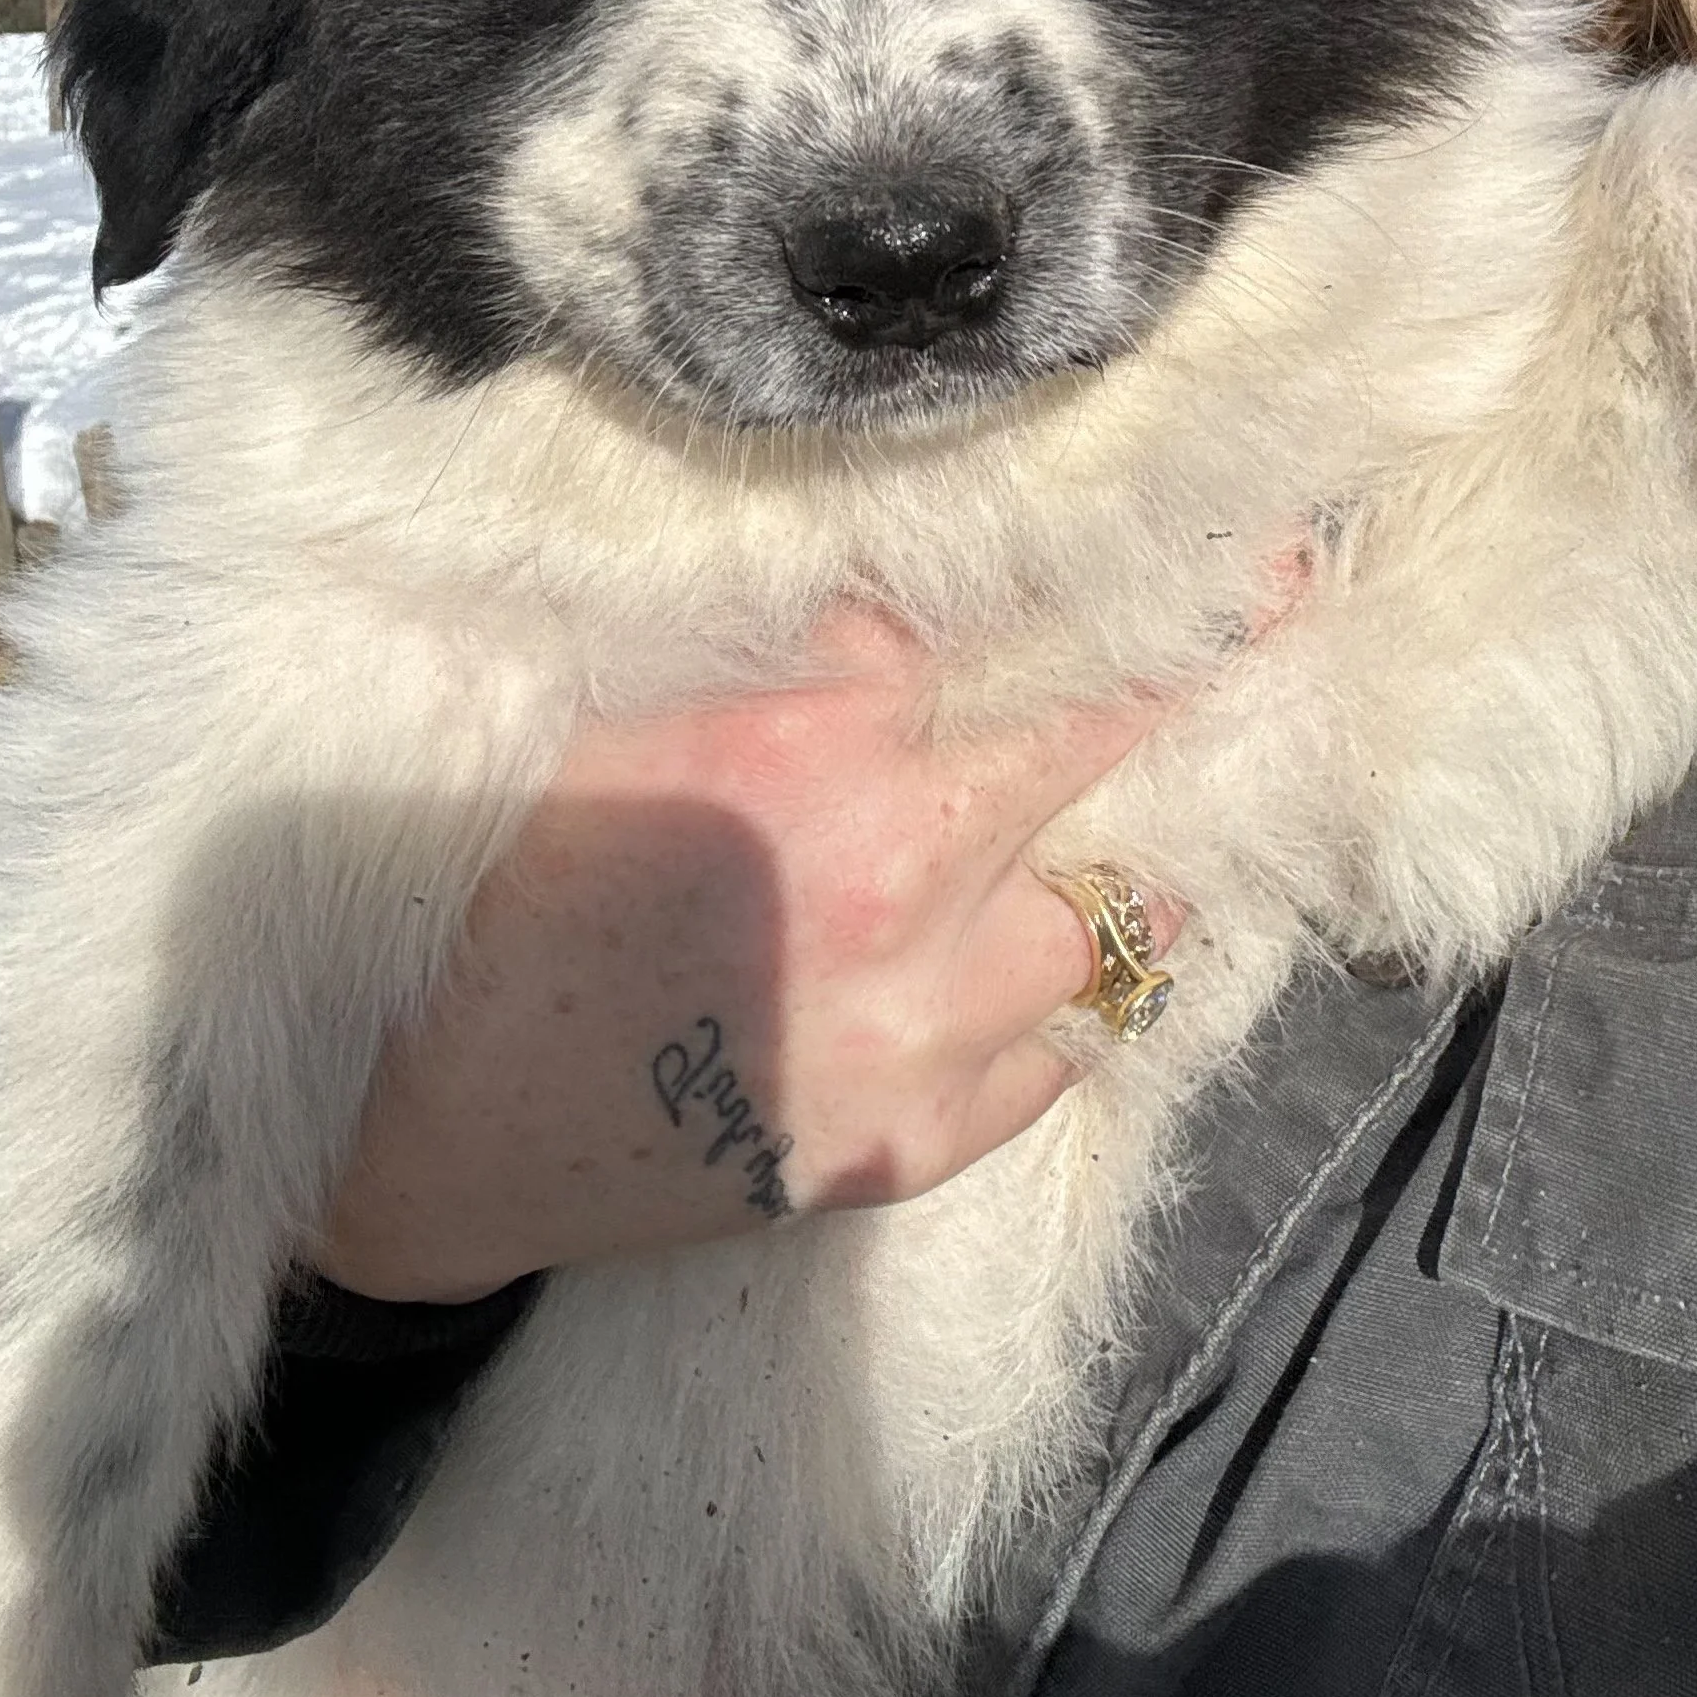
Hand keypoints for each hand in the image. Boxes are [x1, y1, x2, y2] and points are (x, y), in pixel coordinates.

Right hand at [314, 611, 1184, 1300]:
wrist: (426, 1136)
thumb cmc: (496, 900)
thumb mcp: (613, 726)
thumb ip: (773, 661)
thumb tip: (904, 602)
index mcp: (813, 754)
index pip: (1015, 635)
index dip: (1125, 584)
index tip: (1229, 545)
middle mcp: (897, 884)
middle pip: (1096, 752)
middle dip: (1182, 680)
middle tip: (1270, 612)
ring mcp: (918, 1034)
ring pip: (1107, 925)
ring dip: (1123, 870)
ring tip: (1140, 836)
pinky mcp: (908, 1150)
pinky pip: (1053, 1062)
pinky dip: (1062, 1006)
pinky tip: (1051, 972)